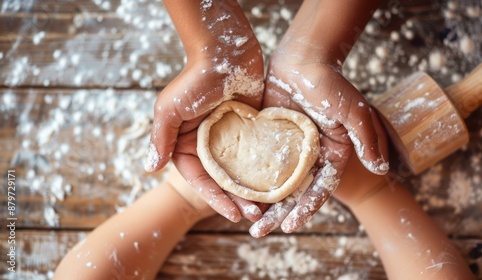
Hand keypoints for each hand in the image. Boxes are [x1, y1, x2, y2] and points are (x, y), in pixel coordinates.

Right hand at [146, 1, 265, 222]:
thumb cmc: (194, 78)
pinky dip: (266, 169)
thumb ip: (161, 139)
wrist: (225, 50)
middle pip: (222, 180)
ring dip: (253, 189)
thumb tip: (150, 169)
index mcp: (187, 143)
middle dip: (237, 199)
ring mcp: (231, 137)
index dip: (215, 198)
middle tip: (255, 216)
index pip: (200, 179)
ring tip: (270, 206)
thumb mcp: (170, 109)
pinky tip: (279, 183)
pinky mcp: (251, 128)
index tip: (233, 214)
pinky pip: (258, 153)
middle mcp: (208, 144)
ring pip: (242, 171)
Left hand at [250, 48, 388, 236]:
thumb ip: (366, 138)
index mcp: (331, 155)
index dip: (306, 209)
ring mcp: (289, 149)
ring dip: (261, 200)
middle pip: (293, 192)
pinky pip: (259, 161)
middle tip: (258, 232)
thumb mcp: (353, 110)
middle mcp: (310, 157)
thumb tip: (380, 168)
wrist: (303, 59)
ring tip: (244, 219)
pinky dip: (250, 176)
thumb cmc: (331, 83)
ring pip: (274, 181)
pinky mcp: (270, 138)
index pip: (319, 189)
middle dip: (277, 214)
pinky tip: (234, 190)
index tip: (290, 227)